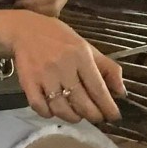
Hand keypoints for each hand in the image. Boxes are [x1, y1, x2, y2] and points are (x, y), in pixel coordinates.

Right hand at [0, 9, 124, 124]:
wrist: (25, 30)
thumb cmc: (60, 38)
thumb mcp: (86, 47)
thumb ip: (107, 67)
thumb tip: (121, 92)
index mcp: (81, 56)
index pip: (98, 88)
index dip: (107, 106)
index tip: (114, 117)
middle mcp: (63, 66)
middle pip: (81, 102)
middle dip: (93, 115)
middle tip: (96, 118)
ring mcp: (44, 76)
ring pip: (61, 108)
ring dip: (72, 117)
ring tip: (77, 115)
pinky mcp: (27, 82)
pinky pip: (40, 107)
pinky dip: (49, 114)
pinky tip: (54, 110)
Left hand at [5, 0, 72, 16]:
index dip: (35, 0)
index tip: (17, 2)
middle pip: (55, 3)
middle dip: (35, 8)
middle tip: (16, 7)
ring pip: (53, 11)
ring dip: (36, 13)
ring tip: (20, 8)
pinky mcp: (58, 3)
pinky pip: (50, 14)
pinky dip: (38, 15)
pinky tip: (26, 11)